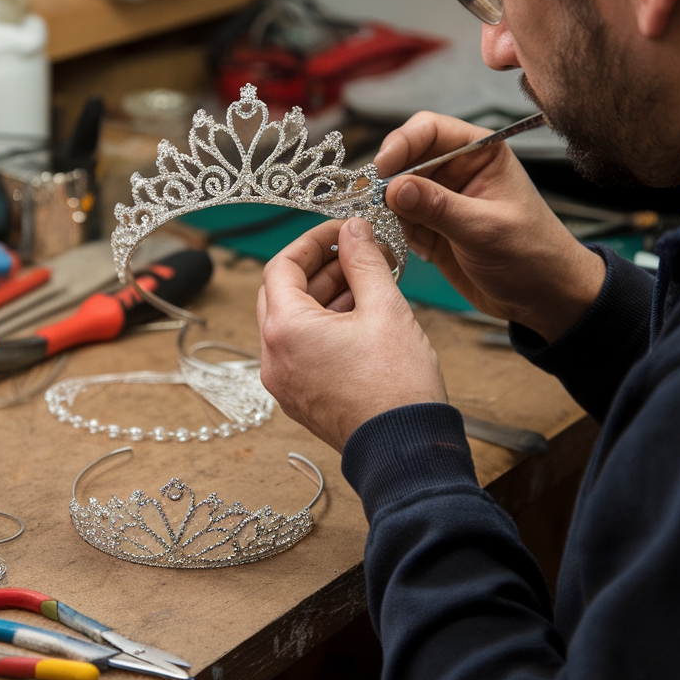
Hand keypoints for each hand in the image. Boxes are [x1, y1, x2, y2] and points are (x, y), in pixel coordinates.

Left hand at [258, 218, 445, 452]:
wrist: (405, 451)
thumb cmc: (397, 386)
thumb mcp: (385, 309)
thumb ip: (365, 261)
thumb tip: (355, 229)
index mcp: (285, 331)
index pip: (281, 266)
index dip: (312, 241)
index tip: (341, 232)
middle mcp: (274, 358)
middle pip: (282, 294)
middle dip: (319, 268)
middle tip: (355, 253)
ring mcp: (285, 383)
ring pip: (294, 323)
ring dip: (325, 297)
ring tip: (368, 283)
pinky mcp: (301, 399)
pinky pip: (302, 350)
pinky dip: (324, 327)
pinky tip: (361, 316)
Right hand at [376, 111, 605, 342]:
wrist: (544, 299)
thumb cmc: (532, 256)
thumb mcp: (485, 229)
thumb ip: (438, 207)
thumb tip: (394, 187)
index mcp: (479, 153)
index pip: (430, 130)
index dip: (401, 144)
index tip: (380, 169)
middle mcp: (455, 171)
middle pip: (404, 159)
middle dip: (382, 177)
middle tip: (363, 199)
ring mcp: (439, 202)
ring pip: (394, 192)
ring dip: (378, 206)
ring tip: (366, 222)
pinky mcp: (429, 230)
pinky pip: (396, 221)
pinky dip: (383, 229)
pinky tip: (377, 239)